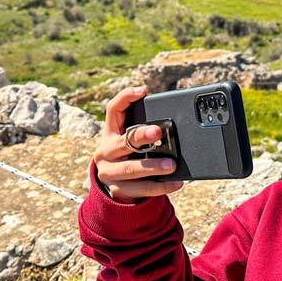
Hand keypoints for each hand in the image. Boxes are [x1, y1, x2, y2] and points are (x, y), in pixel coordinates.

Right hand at [92, 85, 183, 202]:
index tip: (143, 90)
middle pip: (121, 142)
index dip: (125, 98)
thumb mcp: (130, 139)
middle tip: (157, 132)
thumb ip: (143, 128)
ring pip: (130, 169)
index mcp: (110, 133)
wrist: (115, 184)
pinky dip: (160, 186)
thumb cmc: (128, 155)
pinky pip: (141, 189)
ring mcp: (109, 172)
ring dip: (152, 166)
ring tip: (171, 165)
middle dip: (140, 136)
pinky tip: (176, 182)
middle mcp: (105, 151)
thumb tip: (171, 119)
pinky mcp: (118, 190)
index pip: (113, 110)